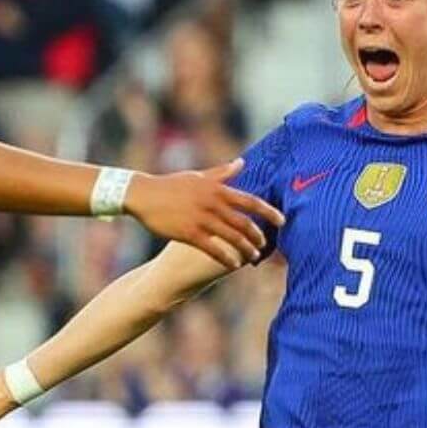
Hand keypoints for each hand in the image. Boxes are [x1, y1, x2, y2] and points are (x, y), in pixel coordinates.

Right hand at [123, 159, 284, 269]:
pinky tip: (235, 264)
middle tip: (264, 245)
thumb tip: (242, 162)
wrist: (144, 195)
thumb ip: (222, 172)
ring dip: (246, 249)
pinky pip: (214, 249)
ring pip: (232, 237)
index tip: (282, 221)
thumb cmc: (171, 184)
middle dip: (258, 236)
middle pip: (244, 223)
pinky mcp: (190, 233)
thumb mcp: (199, 176)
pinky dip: (227, 257)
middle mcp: (213, 203)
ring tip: (253, 257)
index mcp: (217, 189)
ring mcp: (202, 218)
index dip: (269, 212)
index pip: (250, 201)